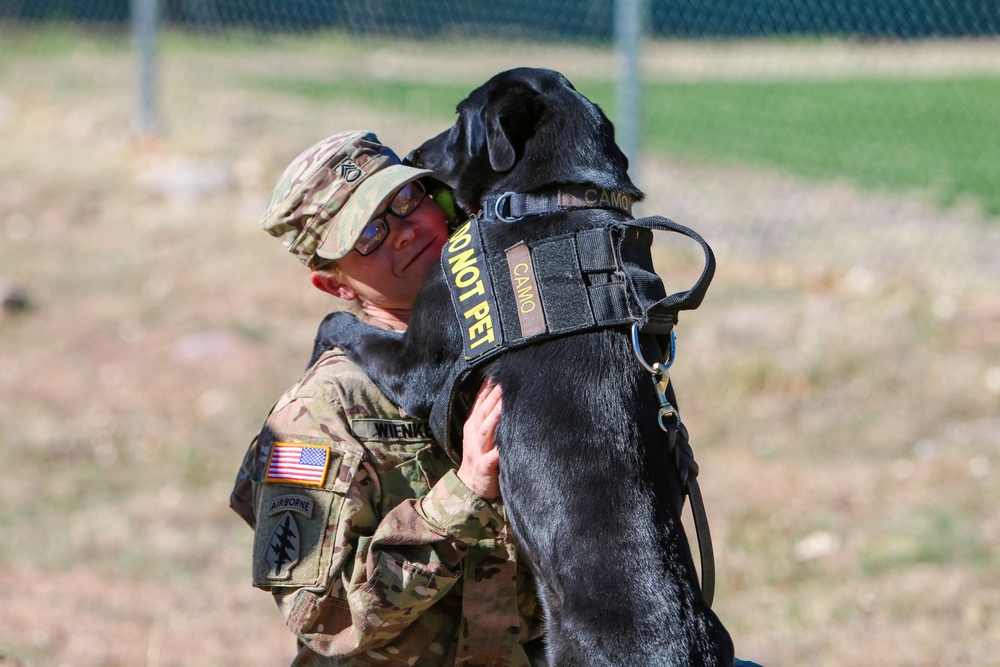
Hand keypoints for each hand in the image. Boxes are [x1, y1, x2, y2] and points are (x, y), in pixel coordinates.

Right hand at [456, 378, 501, 500]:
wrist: (469, 485)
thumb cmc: (479, 455)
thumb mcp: (478, 431)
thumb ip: (487, 413)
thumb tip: (500, 388)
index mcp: (473, 423)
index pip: (481, 399)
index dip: (489, 384)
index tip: (500, 369)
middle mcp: (474, 433)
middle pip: (484, 410)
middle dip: (495, 394)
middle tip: (509, 378)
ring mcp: (478, 449)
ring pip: (487, 429)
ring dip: (495, 415)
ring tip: (506, 402)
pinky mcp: (485, 466)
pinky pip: (492, 456)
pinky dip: (499, 448)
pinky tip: (508, 442)